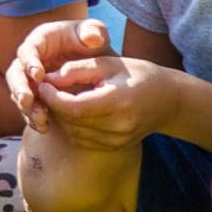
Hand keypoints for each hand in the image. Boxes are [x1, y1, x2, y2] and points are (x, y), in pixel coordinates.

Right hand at [5, 19, 113, 129]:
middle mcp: (29, 60)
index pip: (28, 50)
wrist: (96, 66)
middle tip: (27, 101)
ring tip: (40, 120)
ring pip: (19, 94)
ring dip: (26, 108)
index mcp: (40, 41)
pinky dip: (34, 118)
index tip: (39, 75)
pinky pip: (28, 109)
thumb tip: (91, 38)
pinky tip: (44, 127)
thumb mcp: (95, 34)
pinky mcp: (35, 97)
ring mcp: (29, 80)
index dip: (30, 62)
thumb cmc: (93, 44)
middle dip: (20, 88)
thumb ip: (94, 31)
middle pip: (15, 73)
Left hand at [32, 55, 181, 150]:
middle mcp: (117, 127)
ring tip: (59, 98)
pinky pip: (82, 139)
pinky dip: (72, 125)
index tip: (43, 84)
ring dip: (60, 116)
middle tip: (46, 89)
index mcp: (118, 103)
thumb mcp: (108, 63)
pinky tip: (74, 111)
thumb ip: (77, 69)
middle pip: (71, 121)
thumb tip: (48, 79)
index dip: (53, 98)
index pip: (74, 108)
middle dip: (53, 105)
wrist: (168, 101)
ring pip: (73, 133)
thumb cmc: (137, 75)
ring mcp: (116, 141)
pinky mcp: (113, 148)